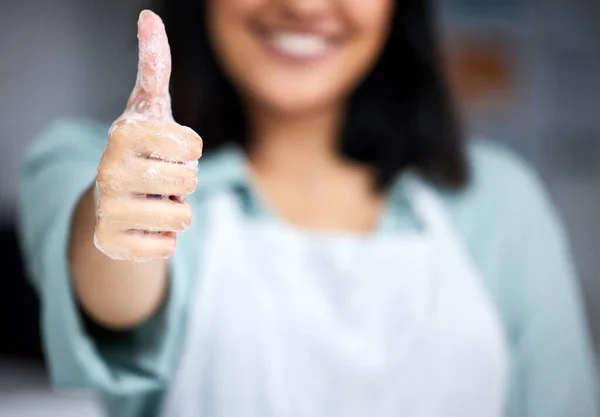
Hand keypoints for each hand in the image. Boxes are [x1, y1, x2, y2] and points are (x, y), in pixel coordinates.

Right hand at [94, 10, 202, 261]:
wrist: (111, 203)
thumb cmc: (141, 152)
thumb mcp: (149, 110)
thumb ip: (154, 66)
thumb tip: (149, 17)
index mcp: (124, 135)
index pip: (193, 147)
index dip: (190, 152)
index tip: (169, 150)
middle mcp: (109, 171)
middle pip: (189, 182)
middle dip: (183, 183)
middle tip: (159, 179)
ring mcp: (107, 210)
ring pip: (182, 217)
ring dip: (175, 212)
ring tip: (152, 202)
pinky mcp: (111, 243)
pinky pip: (167, 246)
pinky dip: (163, 238)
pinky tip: (143, 226)